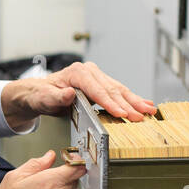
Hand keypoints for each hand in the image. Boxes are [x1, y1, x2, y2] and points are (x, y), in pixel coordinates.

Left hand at [0, 60, 155, 129]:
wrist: (39, 92)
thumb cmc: (40, 95)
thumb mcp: (44, 98)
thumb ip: (56, 98)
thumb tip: (68, 94)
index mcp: (78, 73)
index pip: (97, 90)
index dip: (110, 103)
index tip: (121, 114)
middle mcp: (90, 72)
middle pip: (112, 90)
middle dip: (127, 104)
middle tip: (140, 116)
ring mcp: (97, 77)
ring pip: (119, 90)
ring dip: (135, 101)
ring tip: (149, 110)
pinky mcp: (101, 84)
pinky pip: (118, 92)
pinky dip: (131, 99)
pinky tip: (145, 104)